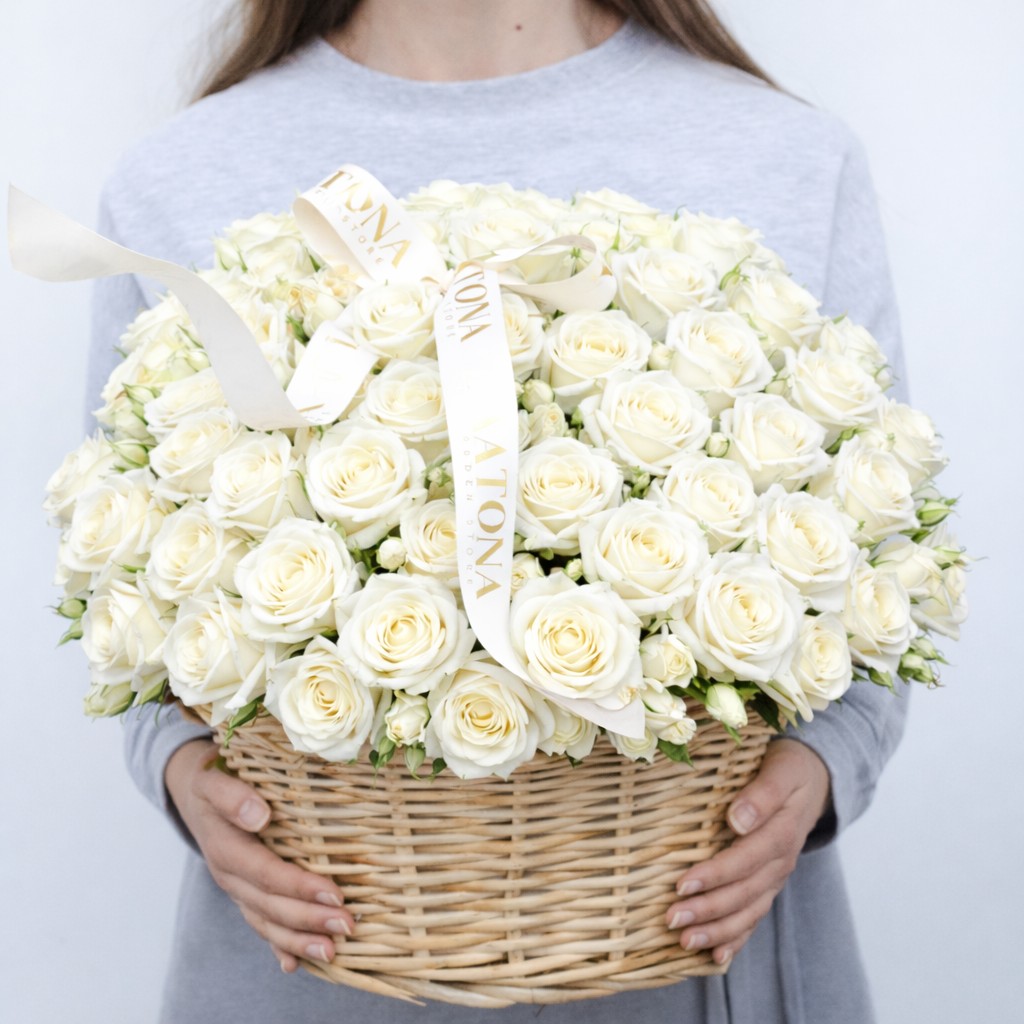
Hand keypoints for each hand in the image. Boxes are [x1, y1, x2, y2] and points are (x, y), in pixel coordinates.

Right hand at [165, 738, 353, 972]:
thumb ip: (233, 796)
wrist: (192, 793)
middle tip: (348, 925)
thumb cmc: (212, 781)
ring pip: (267, 922)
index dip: (300, 887)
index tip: (336, 894)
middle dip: (309, 920)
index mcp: (226, 850)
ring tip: (332, 952)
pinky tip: (295, 964)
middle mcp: (230, 877)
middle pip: (271, 906)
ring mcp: (236, 890)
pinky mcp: (244, 894)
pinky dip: (278, 946)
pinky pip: (261, 925)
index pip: (267, 874)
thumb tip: (259, 815)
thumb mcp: (214, 781)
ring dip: (299, 940)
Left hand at [666, 738, 830, 965]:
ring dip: (717, 930)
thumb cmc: (790, 769)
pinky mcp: (770, 883)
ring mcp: (776, 876)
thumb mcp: (781, 770)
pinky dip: (737, 938)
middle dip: (707, 910)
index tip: (681, 884)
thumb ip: (762, 794)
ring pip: (748, 912)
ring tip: (685, 942)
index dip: (714, 875)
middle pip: (743, 893)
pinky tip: (716, 957)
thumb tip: (738, 819)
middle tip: (672, 920)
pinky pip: (755, 916)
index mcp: (781, 833)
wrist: (815, 779)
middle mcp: (780, 862)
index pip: (744, 860)